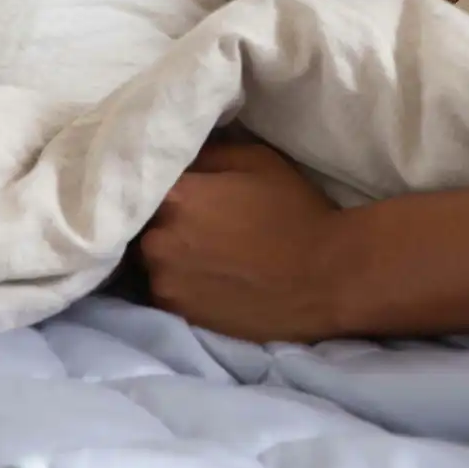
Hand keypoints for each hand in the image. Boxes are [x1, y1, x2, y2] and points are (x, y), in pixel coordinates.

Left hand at [140, 139, 350, 343]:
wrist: (324, 278)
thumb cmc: (294, 212)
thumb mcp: (257, 161)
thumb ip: (208, 153)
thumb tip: (181, 158)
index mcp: (175, 195)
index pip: (146, 183)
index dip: (165, 186)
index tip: (183, 191)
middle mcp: (158, 239)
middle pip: (144, 224)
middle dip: (164, 221)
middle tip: (197, 224)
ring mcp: (164, 281)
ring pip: (152, 260)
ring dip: (169, 255)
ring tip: (203, 255)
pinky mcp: (178, 314)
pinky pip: (164, 291)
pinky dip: (178, 284)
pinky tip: (206, 280)